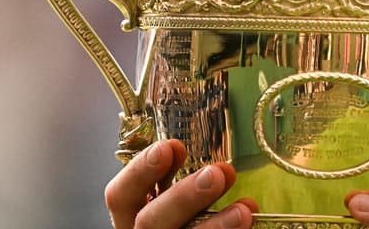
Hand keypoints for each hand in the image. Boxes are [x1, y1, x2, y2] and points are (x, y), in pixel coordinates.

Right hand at [104, 139, 257, 228]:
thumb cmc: (189, 220)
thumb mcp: (178, 202)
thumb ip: (188, 185)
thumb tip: (220, 164)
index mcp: (131, 219)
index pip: (120, 195)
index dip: (141, 170)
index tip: (172, 146)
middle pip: (149, 221)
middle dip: (183, 196)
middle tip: (217, 173)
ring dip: (214, 225)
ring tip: (244, 209)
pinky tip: (248, 222)